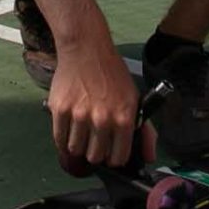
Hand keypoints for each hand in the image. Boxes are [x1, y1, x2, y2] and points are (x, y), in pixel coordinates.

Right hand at [48, 34, 150, 170]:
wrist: (86, 50)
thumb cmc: (112, 74)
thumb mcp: (134, 98)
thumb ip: (145, 130)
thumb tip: (149, 157)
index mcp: (123, 118)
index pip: (118, 157)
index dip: (115, 159)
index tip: (110, 153)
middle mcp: (102, 119)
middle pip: (95, 157)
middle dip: (96, 153)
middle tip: (94, 142)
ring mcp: (79, 115)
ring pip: (76, 150)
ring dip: (78, 146)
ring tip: (81, 134)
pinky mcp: (60, 110)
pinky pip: (59, 139)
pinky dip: (63, 140)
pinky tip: (69, 132)